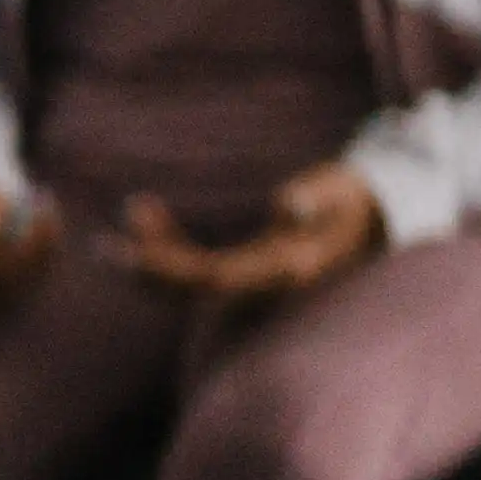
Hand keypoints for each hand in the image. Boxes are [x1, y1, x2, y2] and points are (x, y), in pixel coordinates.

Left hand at [103, 163, 383, 304]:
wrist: (378, 214)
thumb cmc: (355, 197)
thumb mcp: (343, 193)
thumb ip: (320, 199)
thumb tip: (290, 206)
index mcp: (284, 269)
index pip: (216, 279)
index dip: (171, 268)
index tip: (130, 254)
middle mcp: (264, 281)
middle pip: (195, 285)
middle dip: (150, 268)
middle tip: (102, 247)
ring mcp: (254, 276)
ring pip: (192, 274)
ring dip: (154, 250)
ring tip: (128, 213)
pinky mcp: (248, 264)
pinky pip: (199, 261)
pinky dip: (168, 240)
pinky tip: (142, 210)